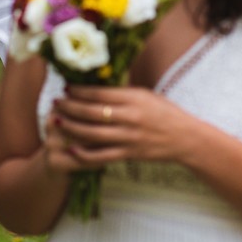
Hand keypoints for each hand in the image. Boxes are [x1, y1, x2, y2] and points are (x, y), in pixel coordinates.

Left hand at [52, 85, 183, 166]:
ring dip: (72, 128)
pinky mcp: (129, 154)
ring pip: (93, 134)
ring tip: (57, 122)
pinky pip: (102, 156)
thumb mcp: (145, 95)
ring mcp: (129, 137)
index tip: (66, 88)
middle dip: (70, 107)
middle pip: (92, 112)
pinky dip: (84, 154)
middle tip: (56, 103)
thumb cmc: (165, 113)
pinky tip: (71, 149)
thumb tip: (94, 86)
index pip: (100, 93)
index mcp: (134, 98)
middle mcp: (130, 117)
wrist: (186, 138)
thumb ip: (122, 93)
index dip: (79, 91)